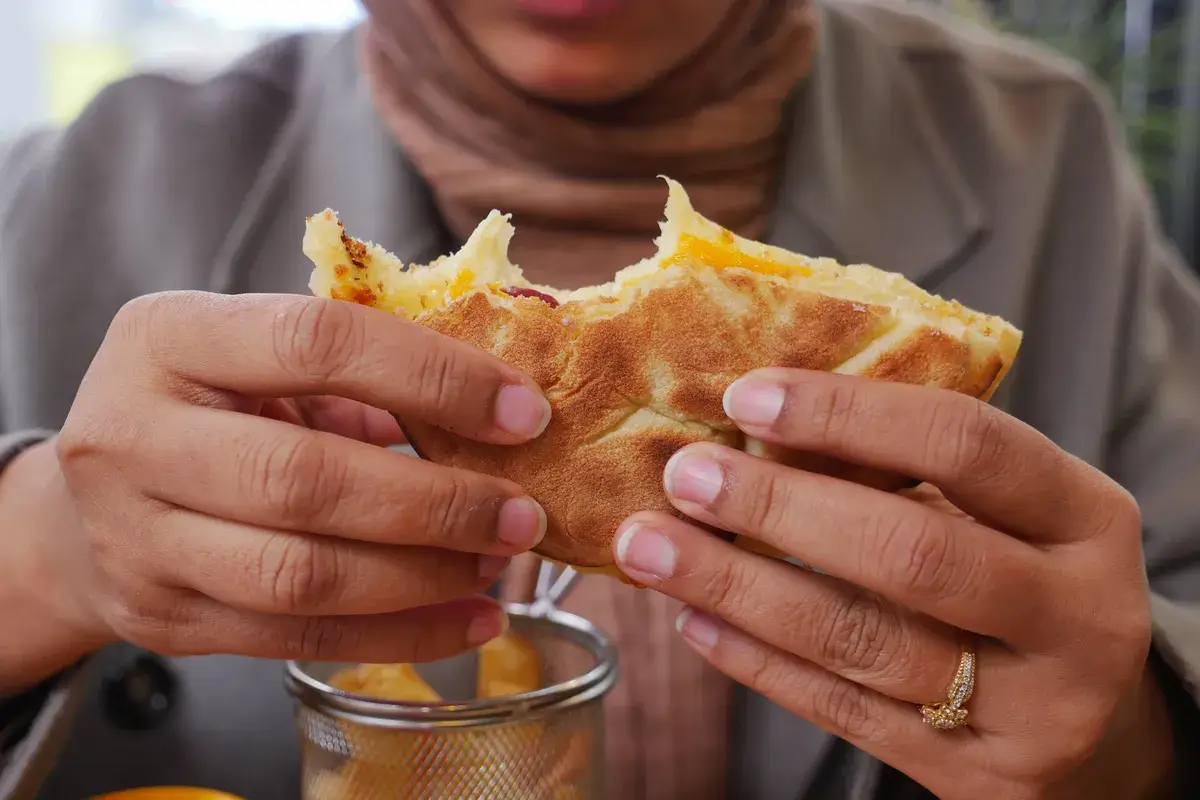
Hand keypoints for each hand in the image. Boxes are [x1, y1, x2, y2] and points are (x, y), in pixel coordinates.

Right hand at [47, 291, 550, 667]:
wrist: (86, 502)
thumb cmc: (210, 408)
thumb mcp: (262, 359)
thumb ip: (362, 372)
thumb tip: (502, 412)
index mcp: (169, 336)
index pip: (317, 341)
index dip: (434, 377)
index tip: (523, 413)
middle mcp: (135, 435)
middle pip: (305, 478)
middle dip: (437, 503)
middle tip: (521, 515)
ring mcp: (136, 537)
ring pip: (300, 574)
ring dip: (423, 577)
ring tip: (497, 564)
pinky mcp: (162, 617)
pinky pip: (297, 637)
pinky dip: (399, 636)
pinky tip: (467, 621)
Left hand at [614, 369, 1171, 798]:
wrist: (1104, 730)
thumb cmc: (1025, 582)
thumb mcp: (999, 515)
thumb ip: (904, 475)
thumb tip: (757, 432)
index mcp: (1088, 518)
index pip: (966, 446)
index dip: (850, 414)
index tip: (748, 395)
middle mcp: (1076, 616)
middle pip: (912, 555)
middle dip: (780, 510)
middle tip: (685, 476)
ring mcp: (1033, 711)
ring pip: (862, 642)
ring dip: (738, 588)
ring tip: (650, 547)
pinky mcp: (977, 778)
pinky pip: (845, 714)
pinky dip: (758, 662)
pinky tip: (696, 620)